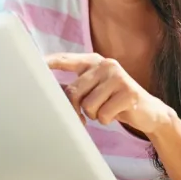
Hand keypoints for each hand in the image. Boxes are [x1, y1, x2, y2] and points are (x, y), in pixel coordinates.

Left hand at [46, 53, 174, 134]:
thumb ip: (76, 87)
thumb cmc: (114, 102)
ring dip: (95, 115)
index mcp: (94, 61)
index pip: (66, 59)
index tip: (32, 64)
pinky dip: (107, 120)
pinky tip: (117, 113)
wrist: (149, 112)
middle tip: (87, 114)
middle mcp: (106, 64)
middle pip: (74, 91)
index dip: (48, 62)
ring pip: (88, 105)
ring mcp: (118, 77)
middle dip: (77, 109)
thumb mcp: (95, 90)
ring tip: (106, 110)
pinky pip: (103, 114)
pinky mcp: (129, 92)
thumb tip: (47, 94)